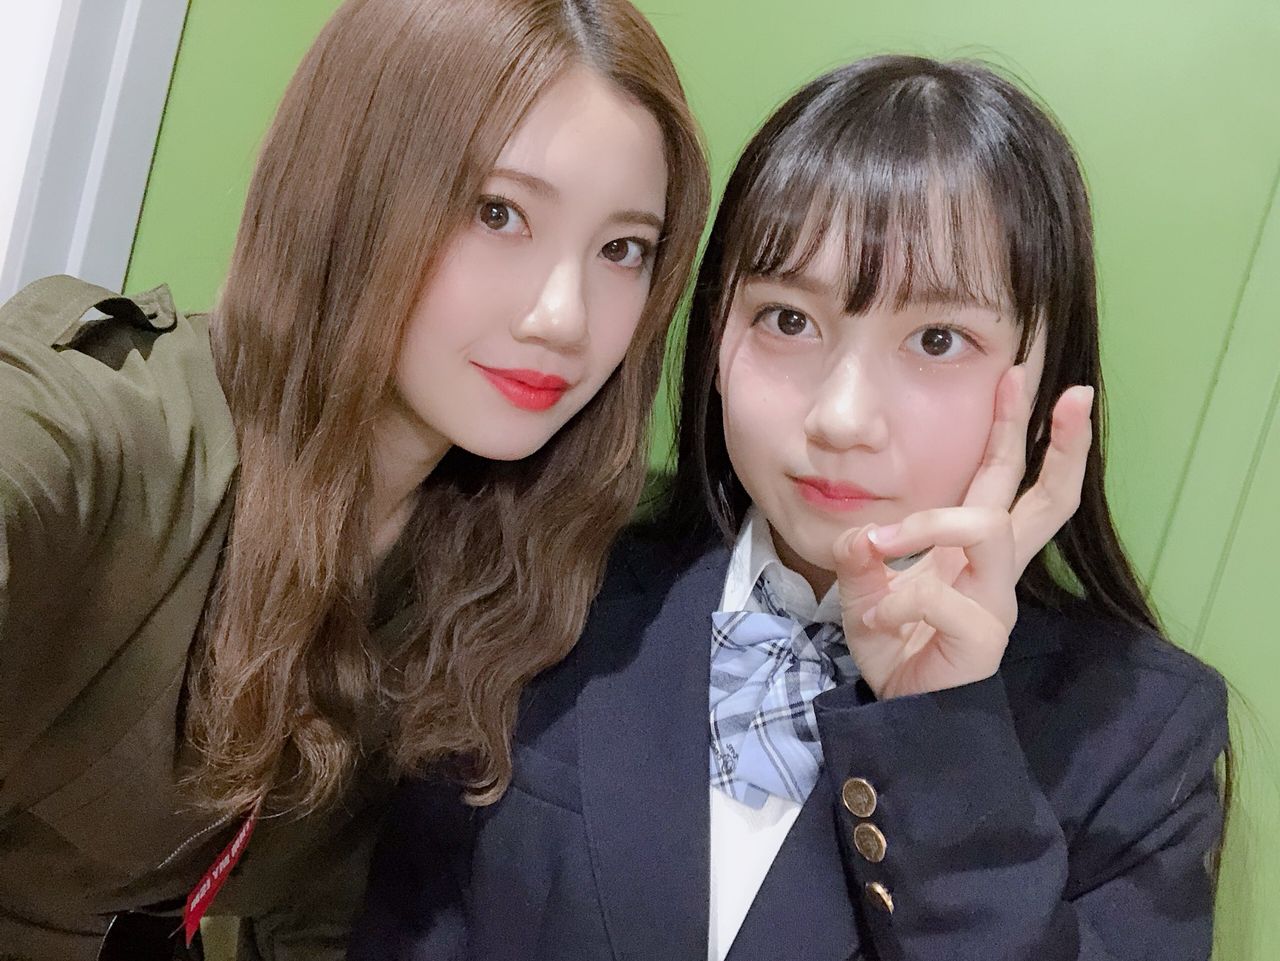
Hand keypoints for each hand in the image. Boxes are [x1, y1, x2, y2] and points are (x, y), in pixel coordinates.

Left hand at [834, 366, 1093, 699]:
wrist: (903, 716)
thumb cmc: (894, 648)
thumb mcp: (863, 594)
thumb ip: (864, 560)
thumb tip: (863, 534)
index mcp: (972, 549)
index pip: (1006, 480)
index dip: (1020, 430)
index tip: (1024, 374)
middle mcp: (995, 570)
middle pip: (1044, 498)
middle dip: (1059, 442)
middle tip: (1074, 393)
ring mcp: (995, 602)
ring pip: (987, 529)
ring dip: (929, 524)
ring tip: (881, 542)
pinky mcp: (984, 638)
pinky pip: (941, 599)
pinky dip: (896, 602)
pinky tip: (875, 619)